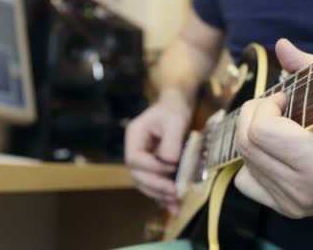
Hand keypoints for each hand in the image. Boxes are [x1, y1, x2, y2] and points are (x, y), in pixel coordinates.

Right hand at [125, 89, 191, 213]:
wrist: (178, 106)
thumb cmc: (173, 109)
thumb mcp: (174, 120)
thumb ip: (171, 141)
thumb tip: (170, 163)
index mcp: (134, 137)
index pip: (135, 159)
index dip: (152, 168)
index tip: (171, 168)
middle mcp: (135, 151)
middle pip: (137, 175)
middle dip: (155, 186)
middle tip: (174, 193)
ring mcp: (144, 161)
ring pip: (145, 184)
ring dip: (159, 195)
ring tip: (175, 202)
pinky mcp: (154, 168)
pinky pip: (154, 185)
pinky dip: (163, 197)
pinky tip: (174, 207)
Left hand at [234, 39, 312, 221]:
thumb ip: (309, 69)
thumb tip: (281, 45)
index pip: (262, 130)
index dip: (267, 105)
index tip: (285, 97)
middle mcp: (302, 189)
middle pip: (247, 143)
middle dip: (254, 114)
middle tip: (277, 106)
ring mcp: (292, 203)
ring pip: (243, 159)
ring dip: (252, 134)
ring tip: (278, 125)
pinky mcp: (285, 209)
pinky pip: (245, 180)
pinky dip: (252, 161)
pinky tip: (273, 150)